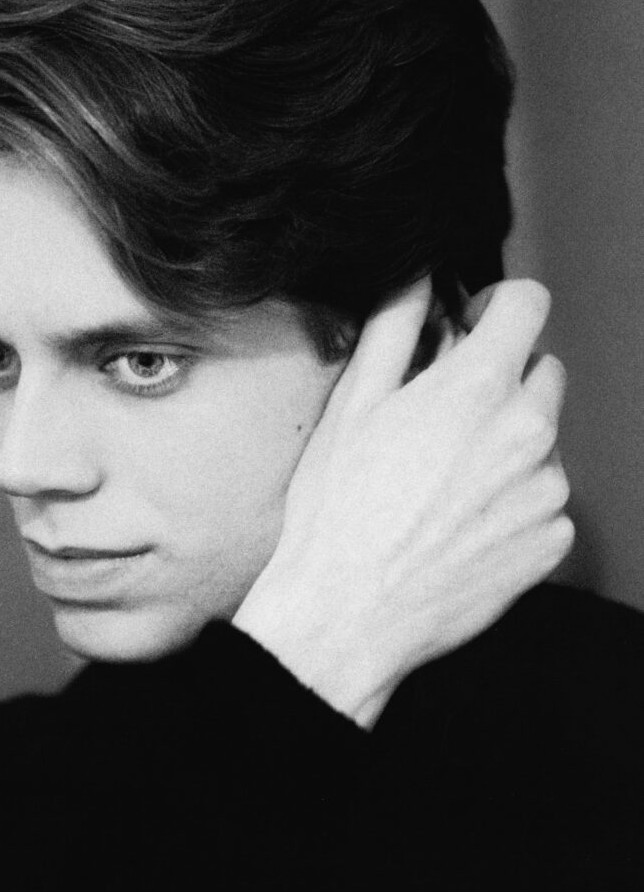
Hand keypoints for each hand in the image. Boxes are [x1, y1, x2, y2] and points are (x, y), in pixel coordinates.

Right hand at [232, 278, 573, 727]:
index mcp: (479, 388)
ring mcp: (546, 492)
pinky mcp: (551, 542)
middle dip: (502, 379)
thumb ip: (394, 326)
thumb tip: (416, 278)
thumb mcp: (353, 404)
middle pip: (542, 372)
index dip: (497, 306)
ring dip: (509, 444)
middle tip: (444, 416)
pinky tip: (463, 522)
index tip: (472, 328)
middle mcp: (529, 433)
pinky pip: (547, 500)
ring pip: (545, 439)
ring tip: (445, 482)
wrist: (348, 613)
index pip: (530, 304)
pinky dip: (515, 500)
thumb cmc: (340, 510)